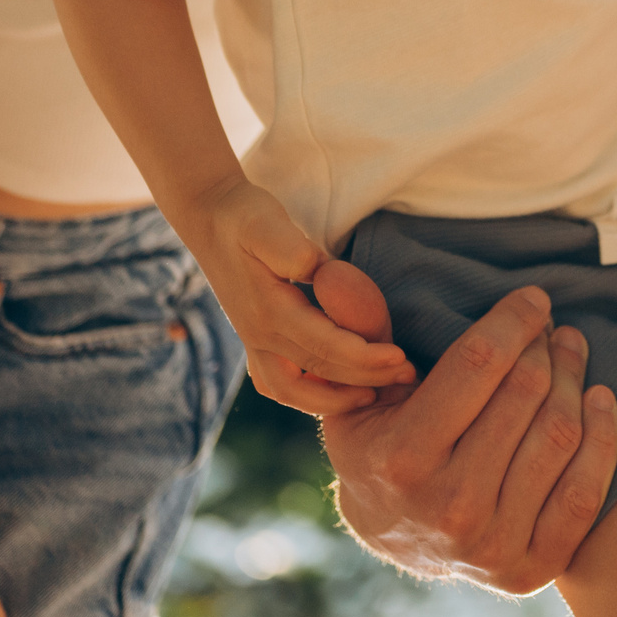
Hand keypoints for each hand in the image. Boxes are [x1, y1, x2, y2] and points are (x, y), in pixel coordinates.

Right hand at [185, 177, 415, 412]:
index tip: (400, 357)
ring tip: (372, 395)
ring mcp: (252, 341)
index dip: (365, 357)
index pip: (325, 346)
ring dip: (332, 399)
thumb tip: (318, 272)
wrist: (210, 216)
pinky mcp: (253, 340)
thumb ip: (292, 249)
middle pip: (317, 372)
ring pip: (291, 391)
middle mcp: (258, 335)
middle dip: (365, 380)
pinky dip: (306, 394)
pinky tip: (334, 390)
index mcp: (269, 311)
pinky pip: (278, 384)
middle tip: (406, 378)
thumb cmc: (245, 216)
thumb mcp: (267, 224)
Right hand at [318, 270, 616, 590]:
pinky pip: (586, 492)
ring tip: (572, 351)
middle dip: (546, 345)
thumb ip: (361, 336)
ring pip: (559, 434)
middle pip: (527, 393)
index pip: (478, 364)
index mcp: (403, 458)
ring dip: (576, 378)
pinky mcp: (531, 566)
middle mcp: (449, 506)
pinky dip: (604, 436)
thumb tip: (339, 273)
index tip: (534, 298)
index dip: (514, 319)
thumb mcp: (357, 397)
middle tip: (552, 327)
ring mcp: (493, 543)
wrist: (395, 539)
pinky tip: (599, 398)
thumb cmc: (381, 450)